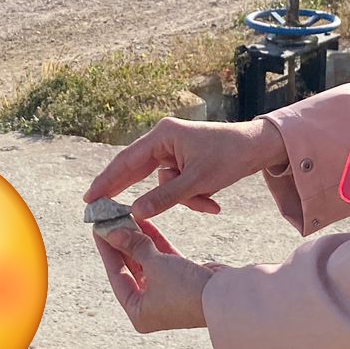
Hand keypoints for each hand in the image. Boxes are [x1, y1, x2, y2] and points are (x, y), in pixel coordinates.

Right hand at [83, 116, 284, 223]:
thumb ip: (164, 198)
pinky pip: (178, 186)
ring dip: (185, 199)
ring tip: (208, 203)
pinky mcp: (185, 161)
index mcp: (162, 135)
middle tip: (106, 213)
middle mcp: (164, 140)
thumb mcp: (197, 182)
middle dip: (137, 196)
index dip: (106, 181)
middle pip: (139, 171)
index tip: (89, 198)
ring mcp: (174, 151)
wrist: (260, 149)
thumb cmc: (230, 157)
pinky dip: (193, 197)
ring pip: (164, 185)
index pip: (126, 161)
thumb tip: (134, 212)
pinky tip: (213, 202)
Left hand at [93, 217, 215, 334]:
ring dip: (138, 239)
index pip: (116, 276)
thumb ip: (133, 246)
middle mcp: (151, 306)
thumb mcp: (155, 265)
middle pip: (130, 268)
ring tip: (126, 215)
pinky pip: (162, 258)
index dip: (106, 250)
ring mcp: (167, 293)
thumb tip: (111, 232)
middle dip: (121, 242)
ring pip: (146, 261)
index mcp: (139, 313)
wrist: (227, 295)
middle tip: (110, 219)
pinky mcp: (182, 279)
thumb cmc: (187, 289)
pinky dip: (154, 242)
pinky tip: (145, 222)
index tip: (97, 228)